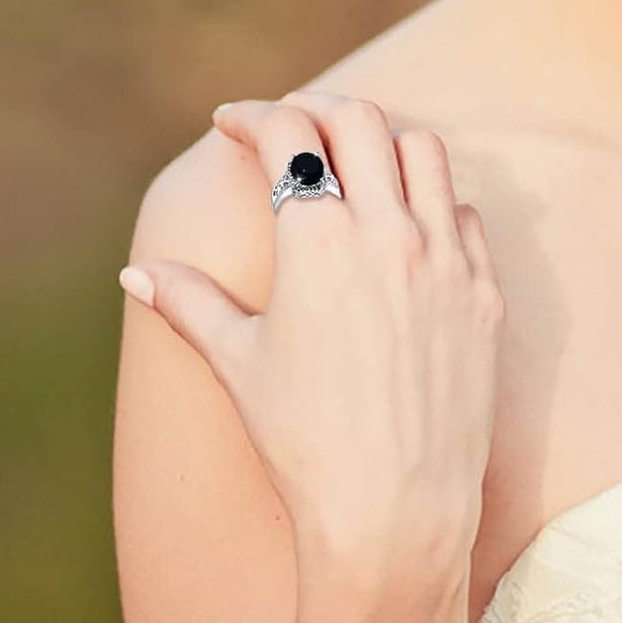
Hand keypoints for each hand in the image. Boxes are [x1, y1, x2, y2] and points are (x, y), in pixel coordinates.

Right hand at [118, 90, 505, 576]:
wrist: (394, 514)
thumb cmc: (304, 441)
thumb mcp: (237, 363)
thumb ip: (188, 302)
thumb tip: (136, 274)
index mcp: (319, 240)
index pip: (288, 134)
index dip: (252, 115)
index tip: (232, 121)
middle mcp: (389, 232)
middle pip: (360, 121)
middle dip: (317, 108)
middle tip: (291, 122)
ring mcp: (446, 258)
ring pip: (424, 150)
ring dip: (383, 140)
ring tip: (354, 158)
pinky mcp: (484, 291)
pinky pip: (464, 212)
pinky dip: (432, 200)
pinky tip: (408, 223)